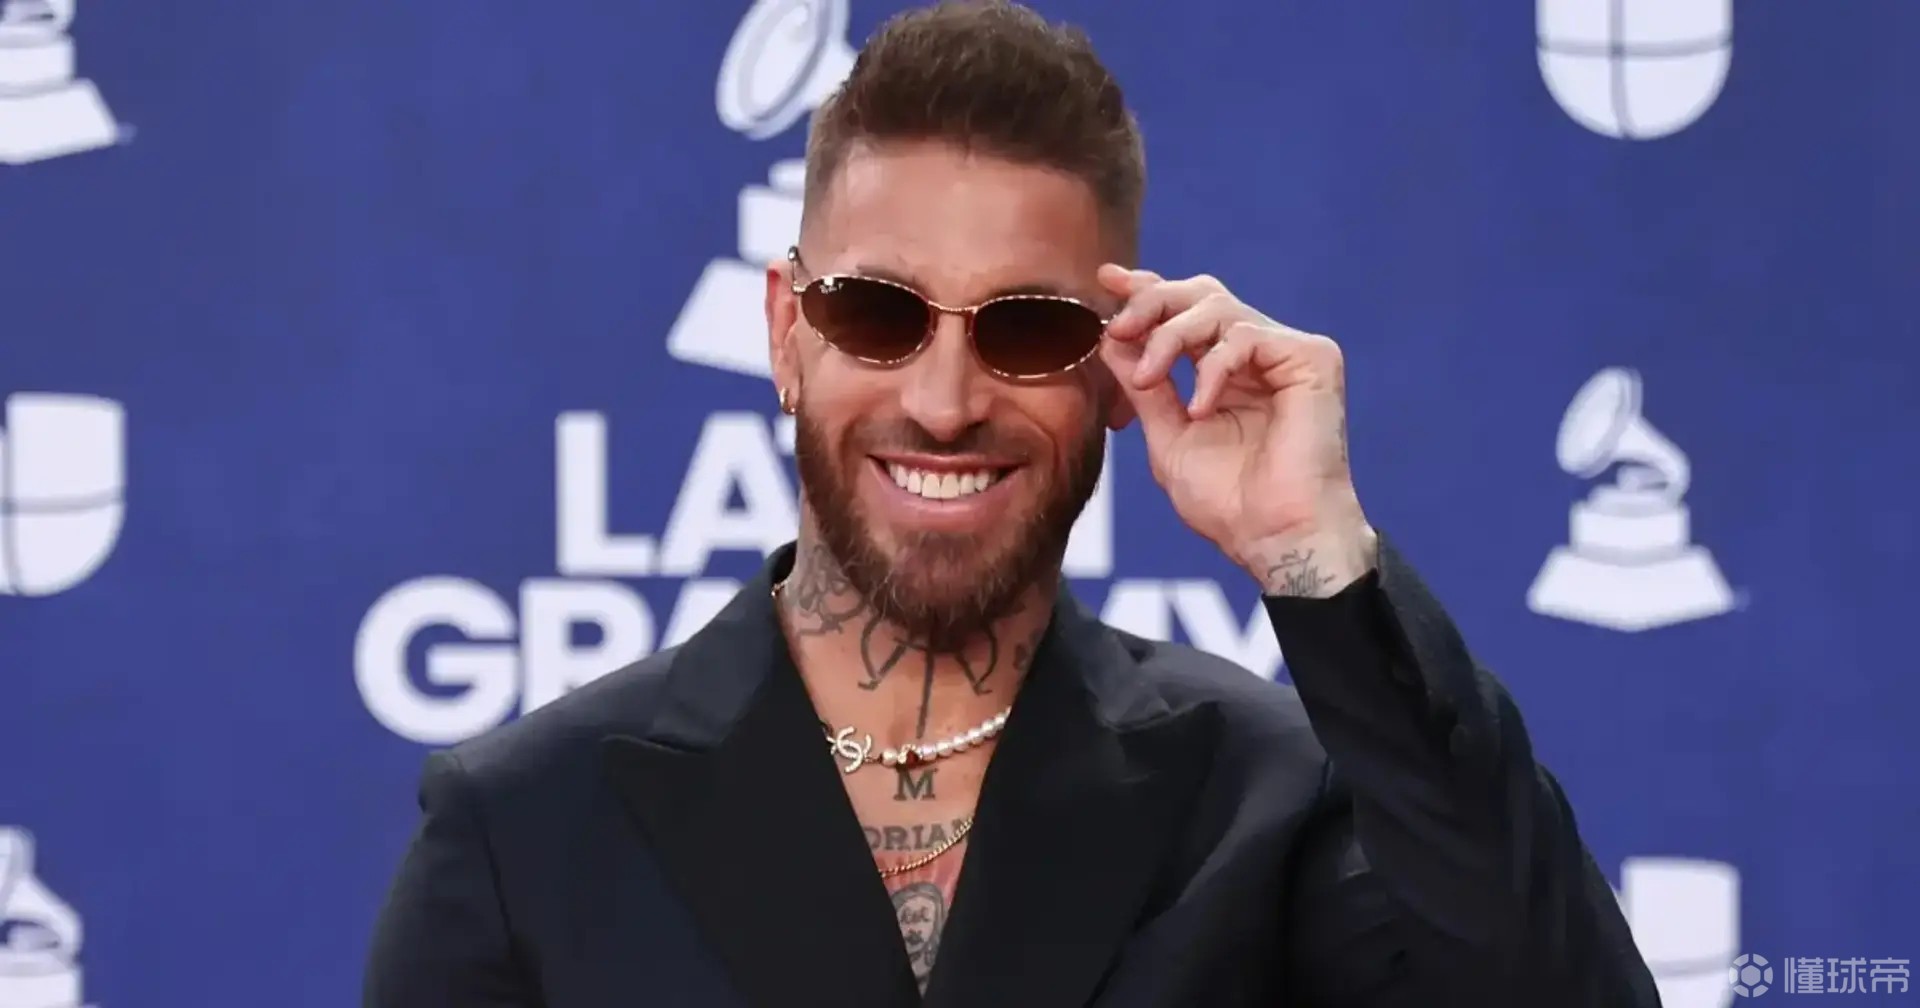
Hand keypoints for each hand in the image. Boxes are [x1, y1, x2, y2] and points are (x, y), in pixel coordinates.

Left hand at [1097, 266, 1377, 596]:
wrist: (1274, 538)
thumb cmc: (1229, 503)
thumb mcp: (1167, 437)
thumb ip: (1143, 387)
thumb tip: (1109, 338)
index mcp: (1226, 370)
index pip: (1185, 312)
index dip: (1147, 291)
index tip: (1107, 280)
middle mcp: (1258, 355)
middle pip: (1202, 294)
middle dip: (1151, 302)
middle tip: (1118, 326)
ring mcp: (1287, 354)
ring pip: (1218, 306)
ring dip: (1170, 337)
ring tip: (1148, 379)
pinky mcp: (1313, 359)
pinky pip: (1247, 336)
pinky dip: (1213, 368)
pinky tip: (1201, 409)